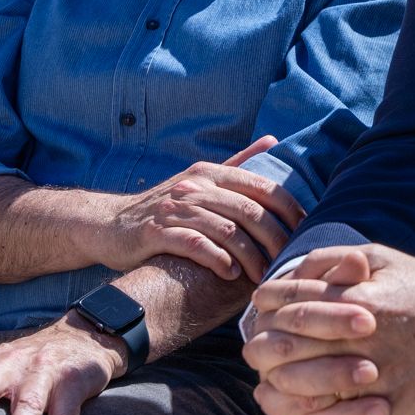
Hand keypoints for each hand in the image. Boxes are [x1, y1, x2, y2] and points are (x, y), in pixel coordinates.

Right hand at [94, 135, 303, 282]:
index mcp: (211, 172)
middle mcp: (195, 186)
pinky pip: (195, 245)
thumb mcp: (200, 178)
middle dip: (274, 239)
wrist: (109, 224)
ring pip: (226, 231)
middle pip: (248, 211)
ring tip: (262, 275)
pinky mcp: (155, 232)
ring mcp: (174, 208)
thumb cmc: (165, 206)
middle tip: (287, 262)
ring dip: (250, 256)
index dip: (289, 210)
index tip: (305, 233)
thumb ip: (238, 162)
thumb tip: (272, 139)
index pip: (263, 187)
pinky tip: (231, 274)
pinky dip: (217, 260)